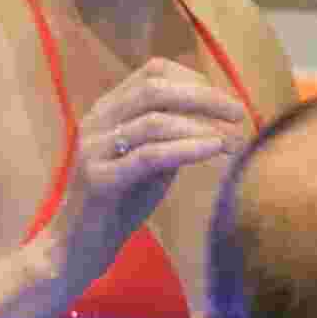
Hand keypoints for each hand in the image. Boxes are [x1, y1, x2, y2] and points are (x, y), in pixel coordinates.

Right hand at [52, 57, 249, 267]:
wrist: (78, 245)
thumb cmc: (119, 201)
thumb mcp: (151, 160)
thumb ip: (174, 135)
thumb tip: (218, 118)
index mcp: (108, 109)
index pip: (153, 72)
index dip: (194, 81)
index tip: (225, 102)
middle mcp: (98, 120)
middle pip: (155, 89)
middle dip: (204, 97)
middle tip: (238, 113)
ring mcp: (95, 148)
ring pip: (153, 121)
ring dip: (201, 126)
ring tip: (234, 139)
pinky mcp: (99, 179)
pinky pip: (149, 156)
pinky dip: (186, 149)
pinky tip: (213, 150)